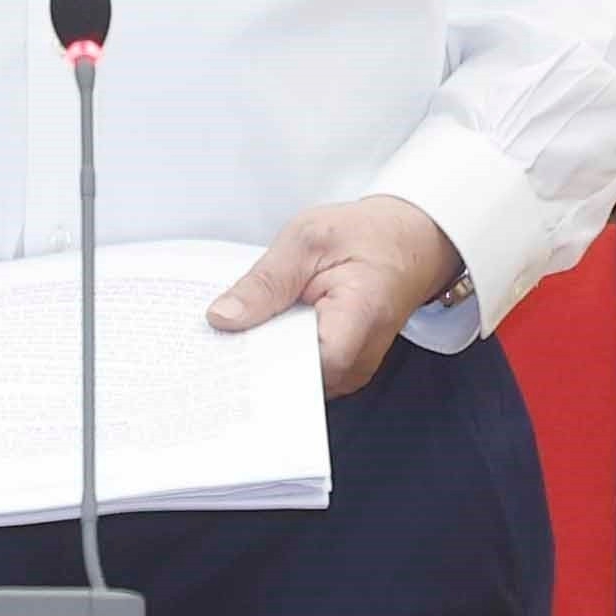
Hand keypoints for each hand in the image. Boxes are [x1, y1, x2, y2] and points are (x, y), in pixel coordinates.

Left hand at [207, 196, 462, 397]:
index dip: (260, 360)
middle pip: (293, 379)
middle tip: (208, 341)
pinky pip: (300, 370)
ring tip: (227, 335)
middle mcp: (359, 358)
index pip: (305, 364)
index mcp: (359, 318)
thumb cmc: (366, 236)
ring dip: (261, 357)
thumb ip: (265, 282)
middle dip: (250, 361)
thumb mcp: (306, 240)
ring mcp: (351, 370)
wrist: (407, 241)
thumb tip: (222, 318)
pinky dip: (275, 353)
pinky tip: (253, 334)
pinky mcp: (339, 369)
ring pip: (293, 379)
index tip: (220, 347)